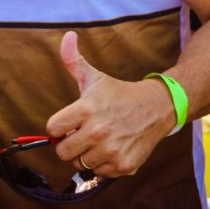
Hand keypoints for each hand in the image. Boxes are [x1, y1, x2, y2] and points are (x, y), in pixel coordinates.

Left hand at [45, 31, 173, 176]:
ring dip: (87, 153)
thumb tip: (67, 36)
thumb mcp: (95, 77)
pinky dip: (103, 163)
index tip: (69, 122)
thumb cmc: (119, 93)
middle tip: (82, 133)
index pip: (53, 128)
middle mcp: (98, 131)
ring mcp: (111, 150)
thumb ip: (74, 60)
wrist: (156, 107)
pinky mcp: (123, 165)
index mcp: (86, 108)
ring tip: (99, 139)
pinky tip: (112, 148)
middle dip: (69, 143)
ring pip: (80, 163)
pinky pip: (99, 172)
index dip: (59, 126)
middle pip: (62, 152)